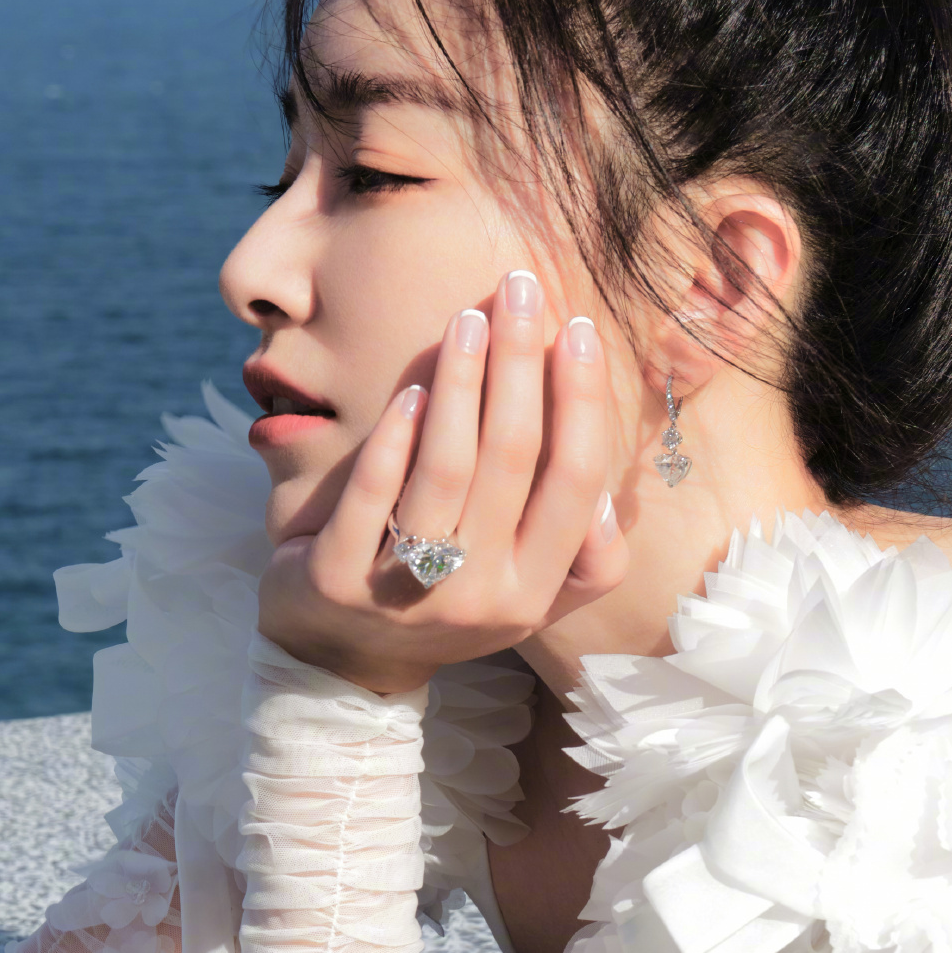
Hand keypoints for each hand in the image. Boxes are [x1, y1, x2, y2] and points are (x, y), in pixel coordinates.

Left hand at [256, 270, 627, 695]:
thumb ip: (580, 558)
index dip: (581, 399)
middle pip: (512, 459)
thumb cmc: (443, 599)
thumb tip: (613, 495)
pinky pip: (373, 494)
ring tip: (468, 319)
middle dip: (521, 362)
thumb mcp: (523, 595)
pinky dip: (395, 436)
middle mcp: (480, 595)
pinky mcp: (338, 580)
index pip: (574, 481)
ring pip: (447, 468)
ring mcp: (408, 590)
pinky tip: (414, 387)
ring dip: (462, 382)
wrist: (339, 662)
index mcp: (534, 590)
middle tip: (520, 289)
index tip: (578, 328)